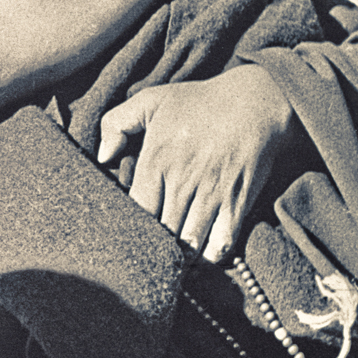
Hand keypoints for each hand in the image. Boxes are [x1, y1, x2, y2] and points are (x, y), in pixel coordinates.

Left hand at [97, 65, 294, 262]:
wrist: (255, 102)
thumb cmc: (199, 102)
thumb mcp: (151, 100)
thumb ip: (117, 122)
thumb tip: (102, 156)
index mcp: (156, 159)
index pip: (136, 210)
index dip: (133, 225)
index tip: (134, 228)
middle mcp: (181, 180)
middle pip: (161, 233)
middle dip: (156, 246)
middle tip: (153, 251)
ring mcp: (210, 194)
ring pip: (188, 245)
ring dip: (181, 257)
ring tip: (175, 258)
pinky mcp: (237, 203)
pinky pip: (220, 244)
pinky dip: (210, 256)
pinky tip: (204, 251)